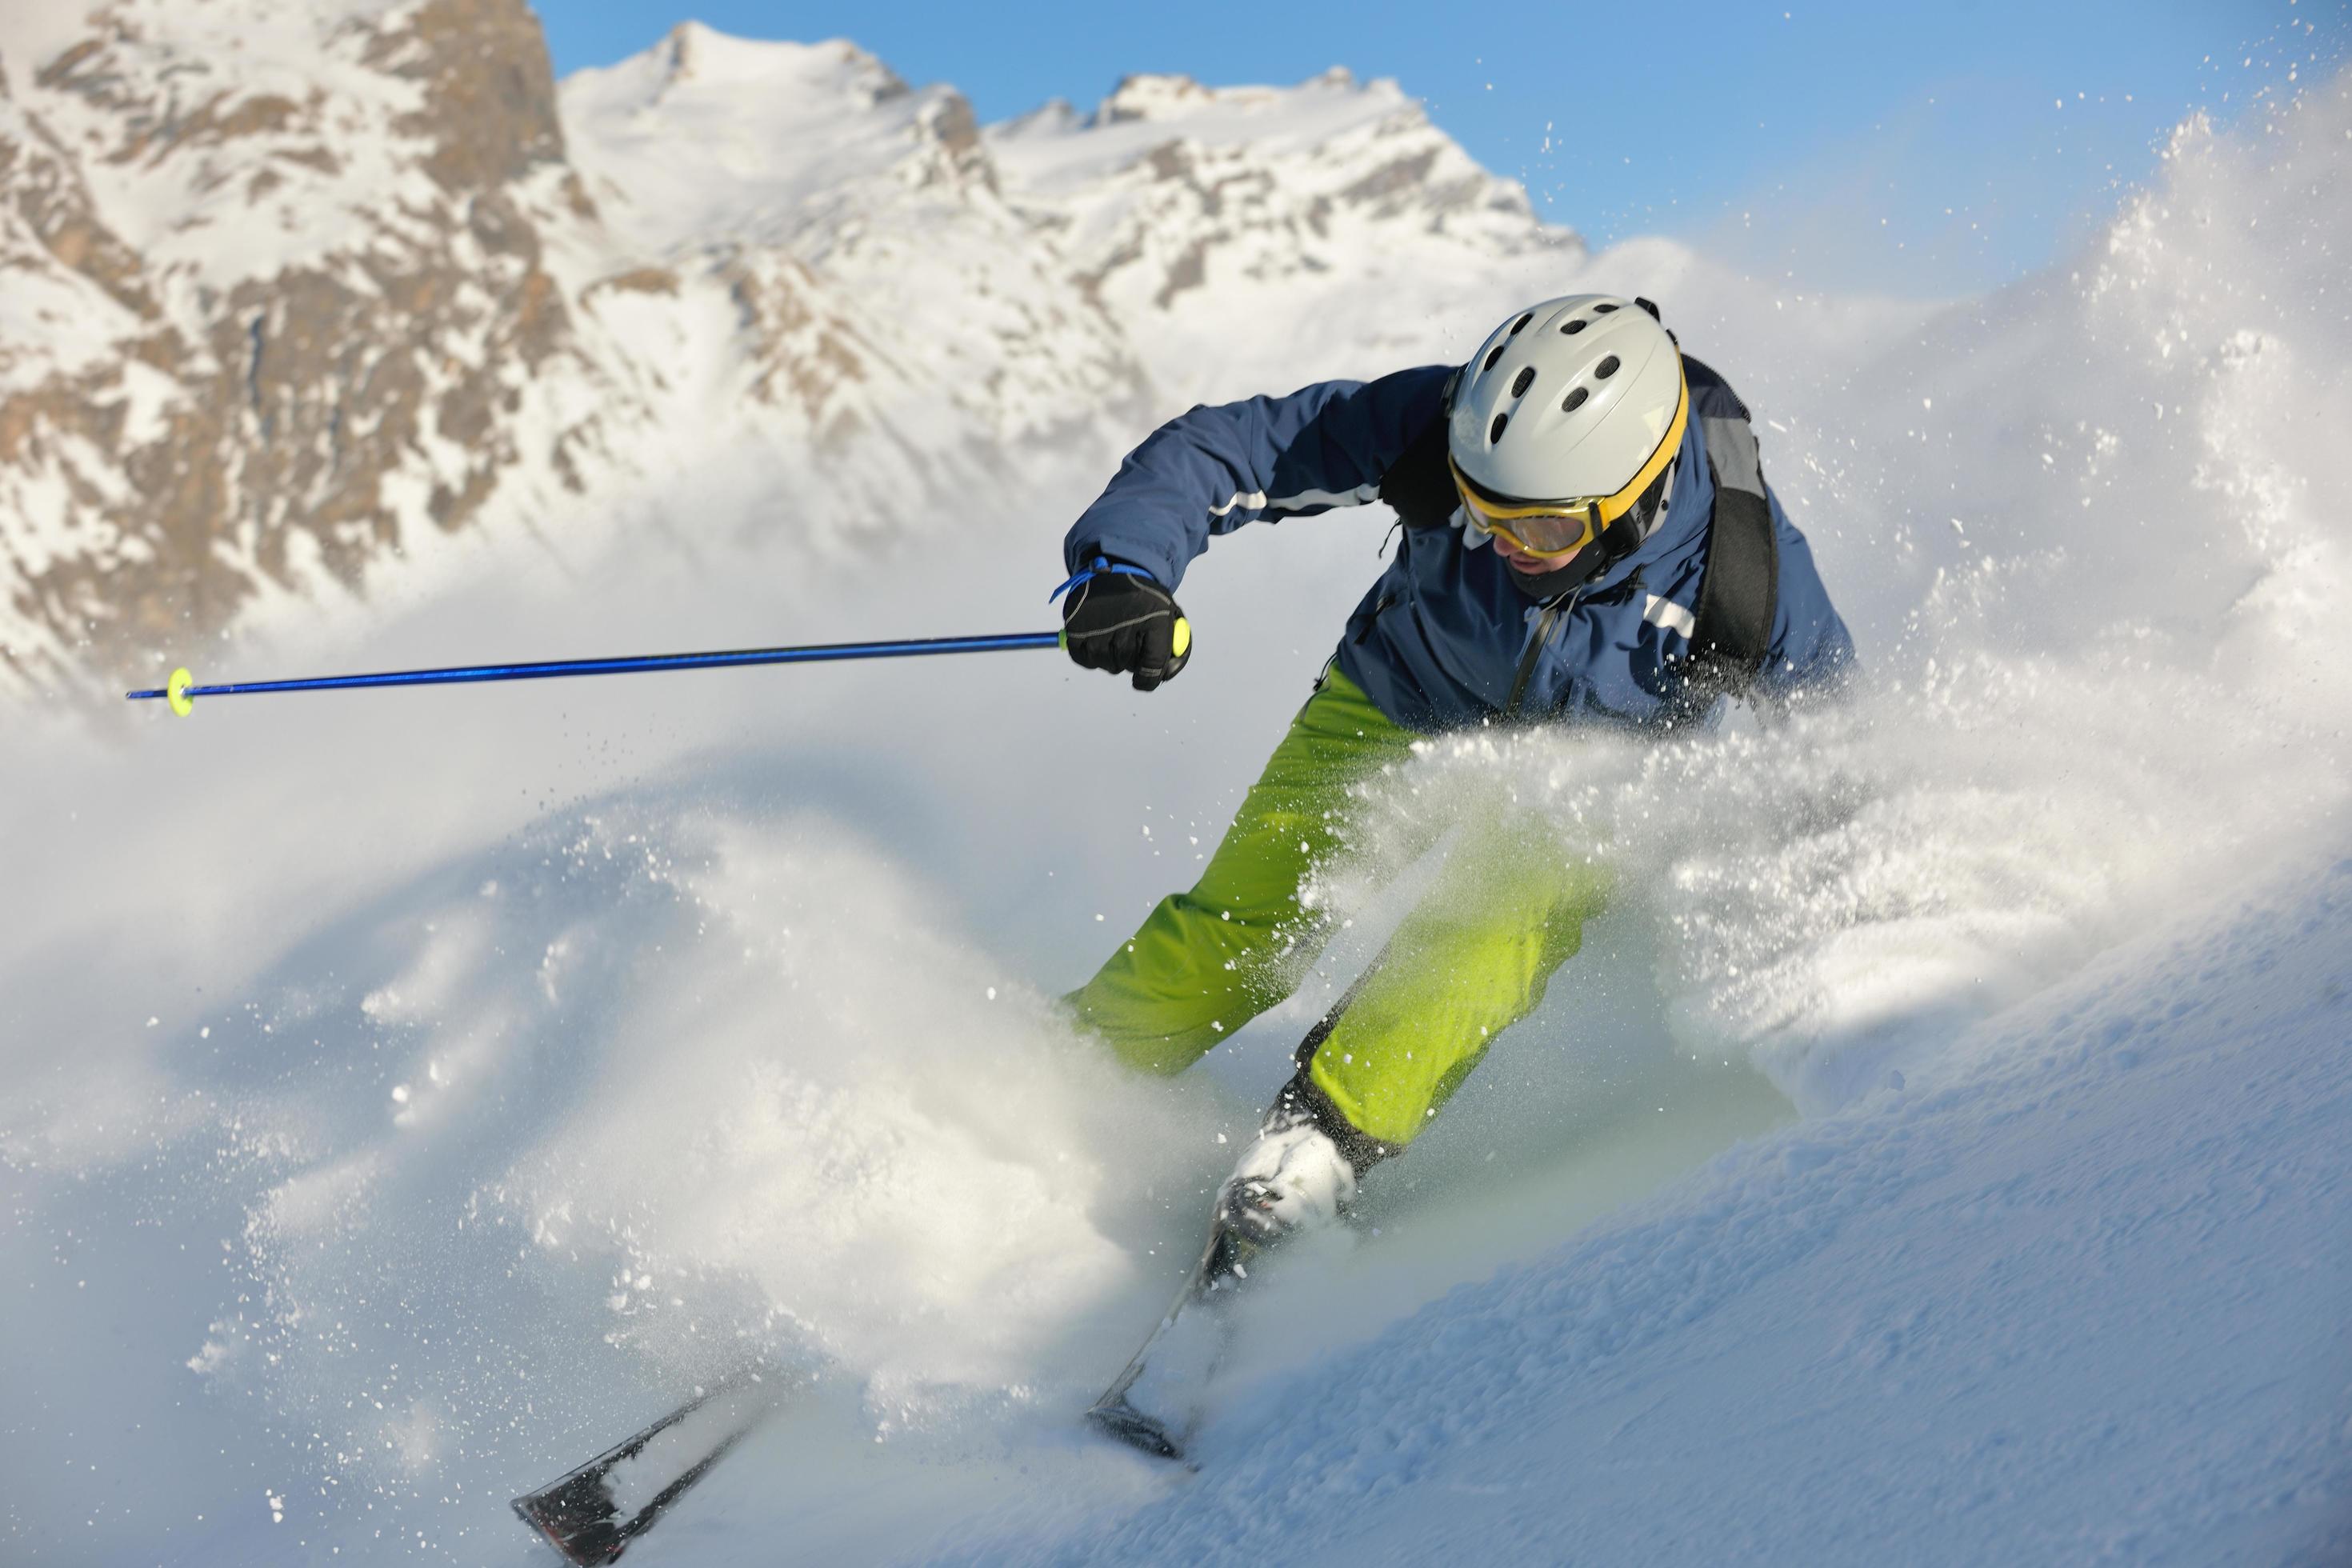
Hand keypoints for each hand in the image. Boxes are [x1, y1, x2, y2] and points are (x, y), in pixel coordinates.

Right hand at [1058, 561, 1192, 691]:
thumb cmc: (1143, 597)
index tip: (1144, 679)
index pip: (1153, 663)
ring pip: (1106, 664)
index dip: (1149, 677)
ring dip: (1111, 658)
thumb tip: (1163, 675)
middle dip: (1131, 660)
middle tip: (1129, 643)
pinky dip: (1090, 656)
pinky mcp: (1076, 628)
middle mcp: (1126, 623)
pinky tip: (1096, 639)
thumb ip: (1168, 644)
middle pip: (1128, 664)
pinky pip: (1084, 659)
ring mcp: (1098, 626)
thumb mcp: (1165, 613)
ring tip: (1113, 635)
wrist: (1114, 566)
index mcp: (1155, 619)